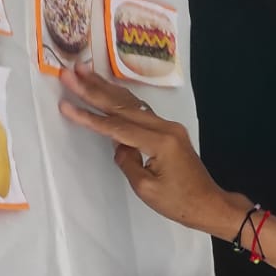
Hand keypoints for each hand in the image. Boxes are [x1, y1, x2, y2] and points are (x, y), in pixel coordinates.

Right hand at [57, 63, 242, 236]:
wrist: (210, 204)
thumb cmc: (179, 202)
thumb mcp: (145, 187)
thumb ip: (127, 161)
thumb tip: (118, 143)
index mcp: (159, 142)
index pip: (116, 127)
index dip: (89, 117)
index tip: (65, 104)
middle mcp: (166, 128)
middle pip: (122, 106)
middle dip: (93, 89)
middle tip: (69, 72)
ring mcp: (170, 127)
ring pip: (132, 104)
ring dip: (106, 88)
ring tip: (84, 71)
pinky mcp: (170, 131)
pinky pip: (141, 111)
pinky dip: (122, 100)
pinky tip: (108, 88)